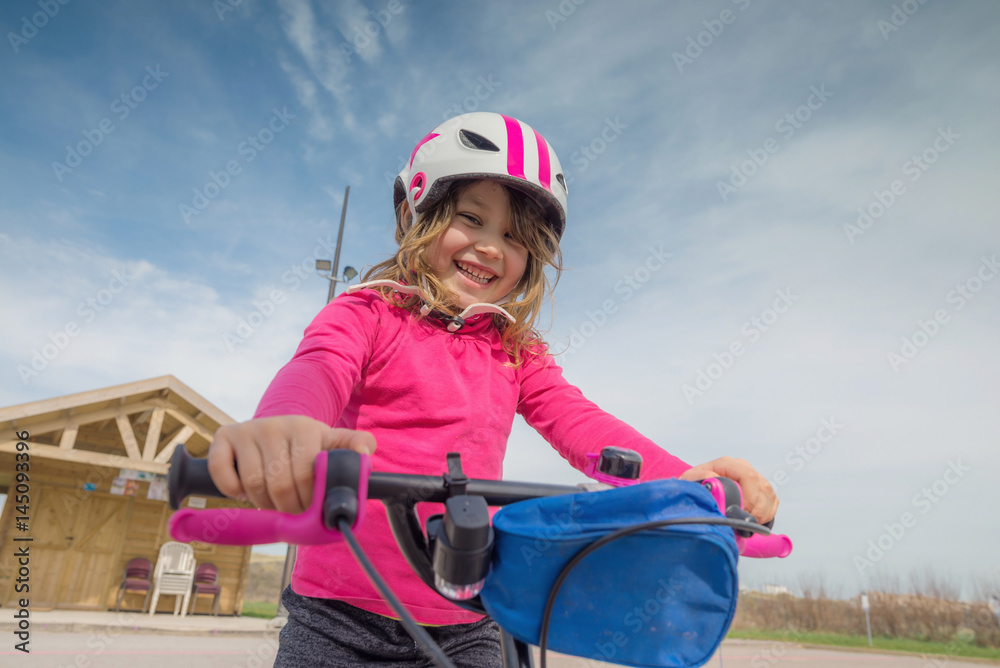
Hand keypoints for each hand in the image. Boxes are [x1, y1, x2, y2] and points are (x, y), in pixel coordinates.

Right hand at [207, 415, 375, 513]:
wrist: (277, 428)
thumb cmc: (308, 445)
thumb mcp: (334, 444)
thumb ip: (355, 447)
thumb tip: (365, 456)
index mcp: (304, 427)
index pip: (305, 476)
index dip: (307, 501)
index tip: (310, 509)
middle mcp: (274, 424)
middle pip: (278, 484)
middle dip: (287, 507)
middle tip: (292, 511)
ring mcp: (247, 429)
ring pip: (252, 484)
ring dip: (263, 503)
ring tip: (273, 501)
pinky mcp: (223, 436)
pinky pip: (224, 476)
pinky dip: (233, 492)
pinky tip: (245, 490)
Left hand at [679, 456, 777, 524]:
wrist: (698, 492)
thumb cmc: (695, 487)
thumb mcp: (691, 481)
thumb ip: (699, 478)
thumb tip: (712, 478)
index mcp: (728, 464)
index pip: (749, 476)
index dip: (749, 497)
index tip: (741, 512)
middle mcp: (743, 468)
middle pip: (763, 488)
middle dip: (756, 509)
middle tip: (743, 522)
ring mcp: (754, 478)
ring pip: (769, 495)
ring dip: (761, 513)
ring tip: (746, 522)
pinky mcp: (761, 490)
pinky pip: (773, 502)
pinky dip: (766, 514)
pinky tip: (753, 519)